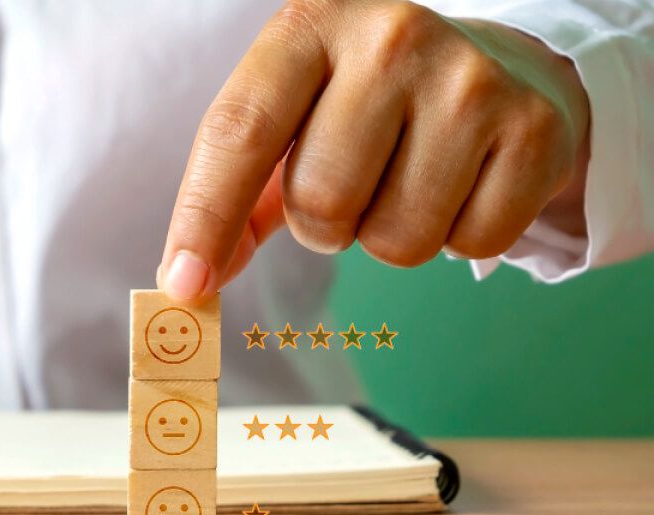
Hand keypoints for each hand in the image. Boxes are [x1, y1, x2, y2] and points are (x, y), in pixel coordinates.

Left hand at [157, 0, 590, 301]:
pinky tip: (463, 184)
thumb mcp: (292, 119)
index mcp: (310, 25)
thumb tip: (186, 283)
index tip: (183, 285)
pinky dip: (458, 238)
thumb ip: (234, 194)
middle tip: (353, 187)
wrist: (497, 66)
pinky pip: (470, 244)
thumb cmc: (365, 104)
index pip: (239, 132)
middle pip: (322, 202)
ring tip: (407, 179)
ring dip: (389, 235)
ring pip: (396, 239)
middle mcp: (390, 36)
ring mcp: (470, 78)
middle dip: (324, 225)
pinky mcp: (534, 127)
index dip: (205, 217)